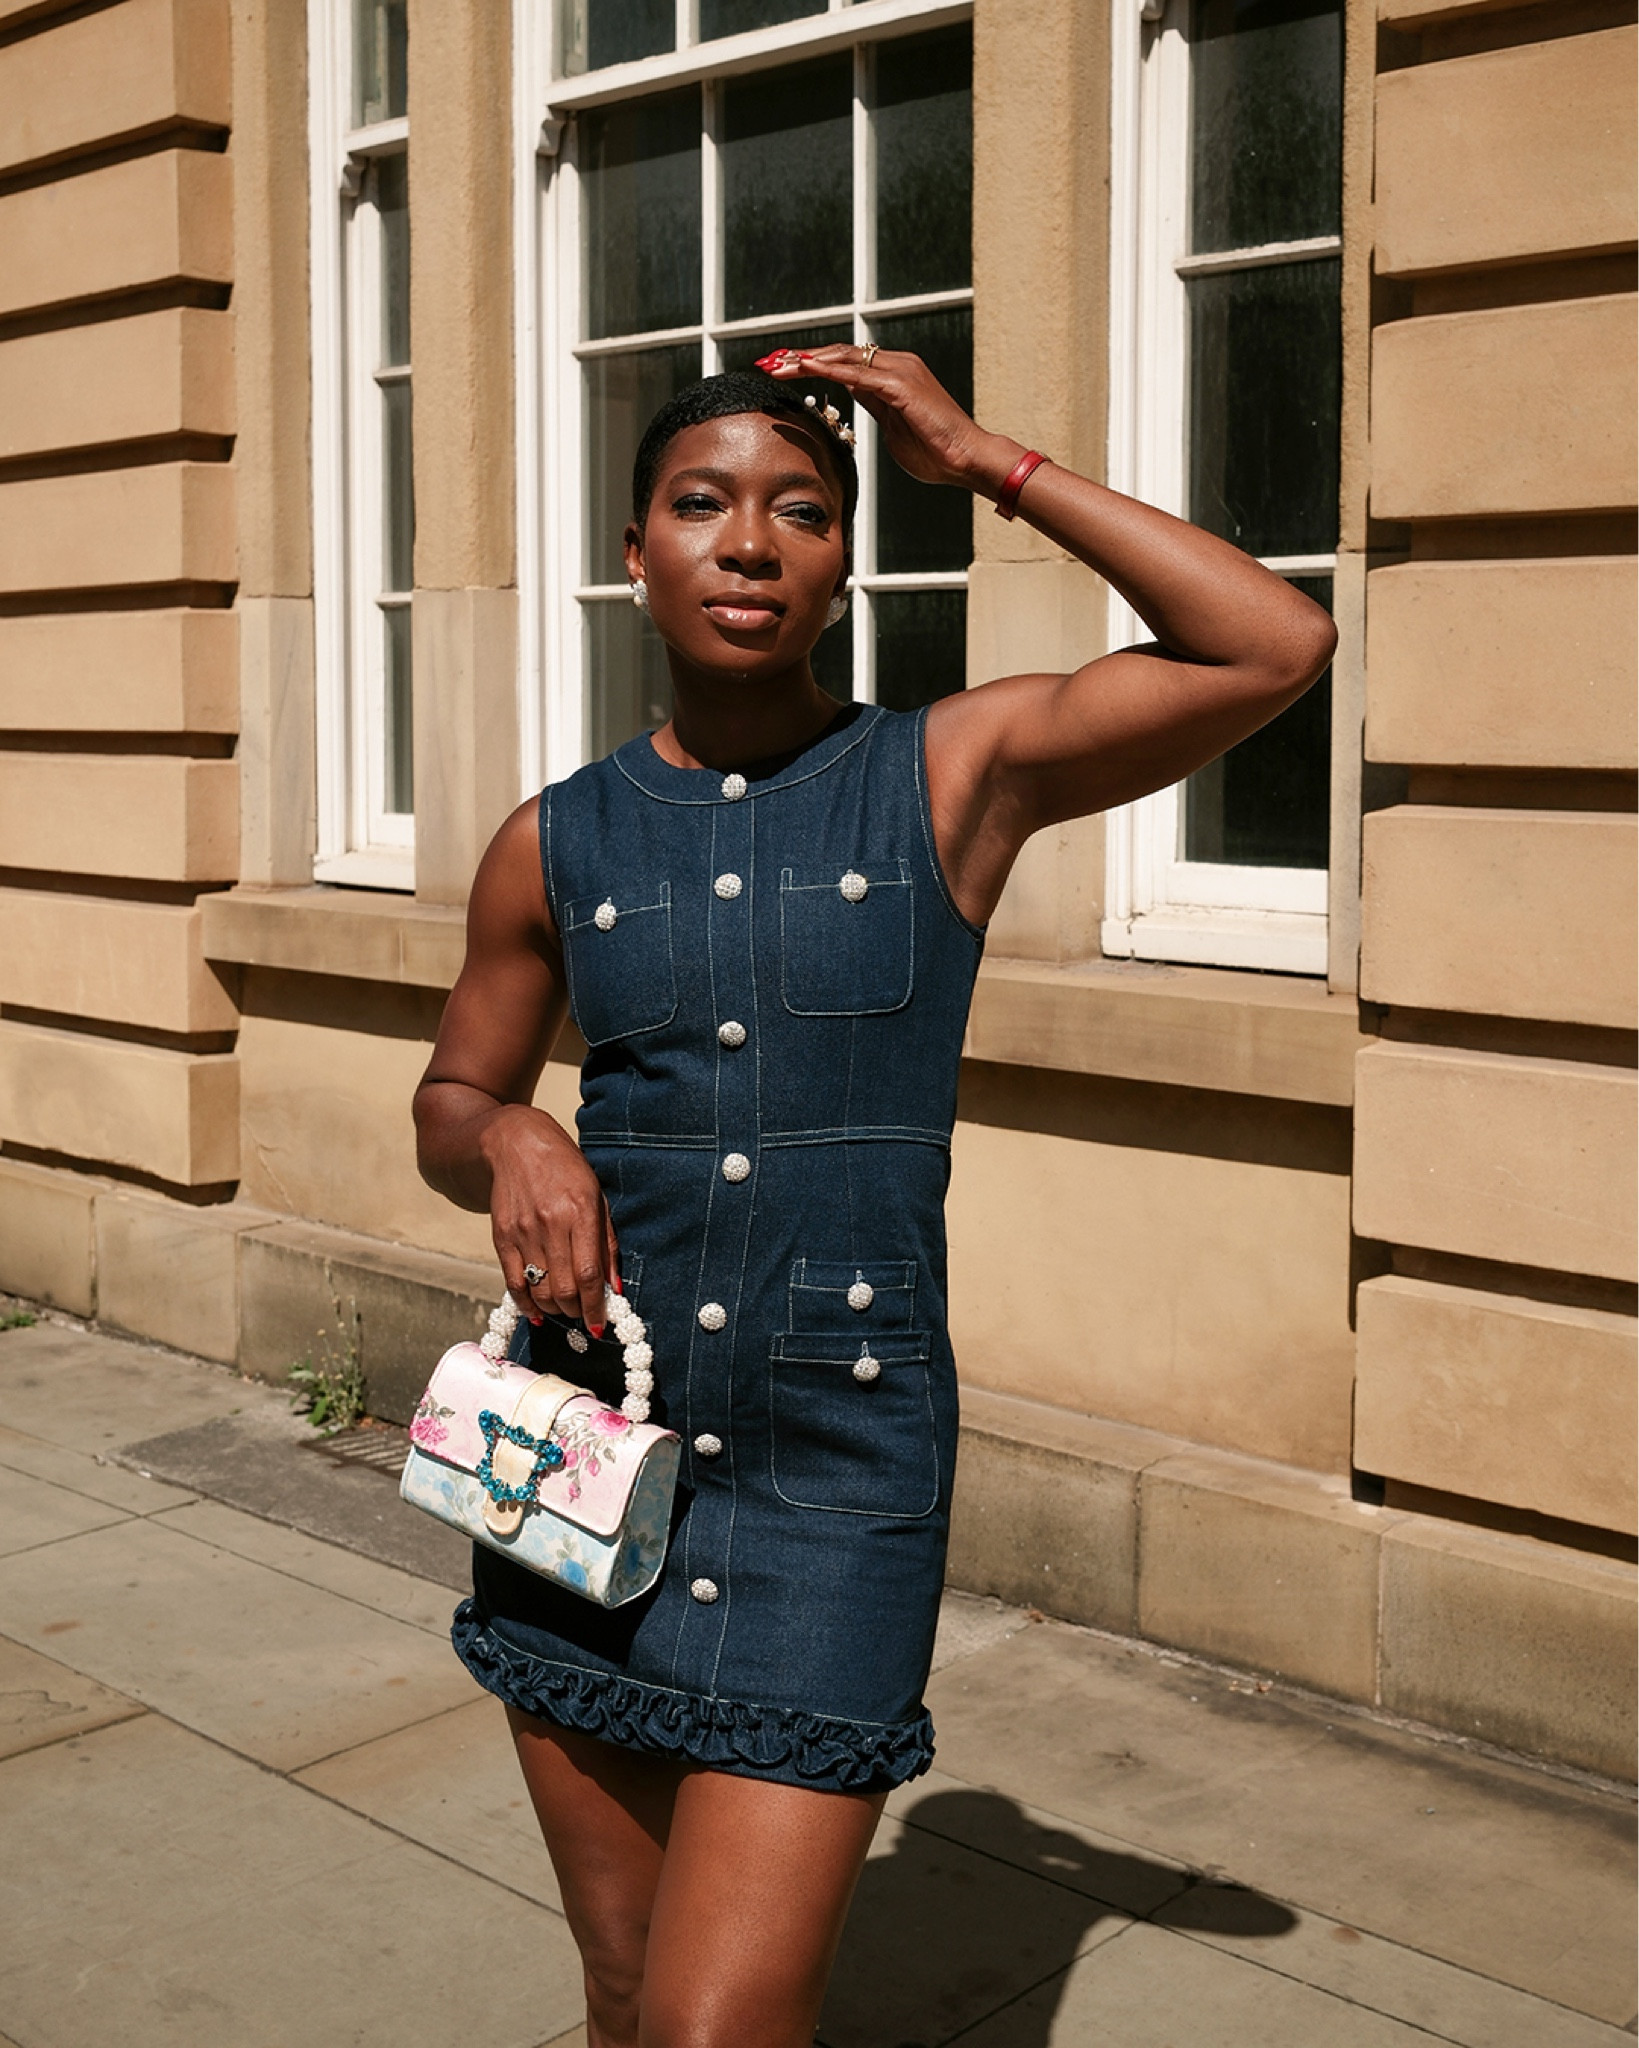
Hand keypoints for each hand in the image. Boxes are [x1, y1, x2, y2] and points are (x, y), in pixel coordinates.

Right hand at [480, 1104, 619, 1332]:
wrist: (516, 1143)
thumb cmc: (565, 1168)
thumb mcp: (597, 1197)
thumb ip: (607, 1243)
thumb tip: (614, 1287)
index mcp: (580, 1212)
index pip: (589, 1274)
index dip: (595, 1307)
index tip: (601, 1324)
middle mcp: (550, 1224)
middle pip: (564, 1289)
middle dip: (577, 1312)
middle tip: (584, 1315)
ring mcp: (523, 1232)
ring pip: (540, 1291)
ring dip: (555, 1311)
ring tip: (565, 1309)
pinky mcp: (501, 1237)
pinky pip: (513, 1283)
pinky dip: (527, 1305)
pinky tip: (538, 1312)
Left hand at [758, 343, 1018, 494]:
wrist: (966, 458)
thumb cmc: (935, 450)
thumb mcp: (892, 426)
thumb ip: (873, 406)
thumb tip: (853, 395)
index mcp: (893, 373)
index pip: (845, 362)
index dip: (812, 363)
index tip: (782, 368)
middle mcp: (896, 364)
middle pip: (839, 354)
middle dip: (801, 356)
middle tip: (769, 361)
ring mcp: (900, 371)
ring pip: (844, 359)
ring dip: (808, 360)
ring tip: (778, 364)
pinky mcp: (901, 386)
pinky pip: (858, 374)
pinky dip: (830, 370)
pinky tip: (806, 368)